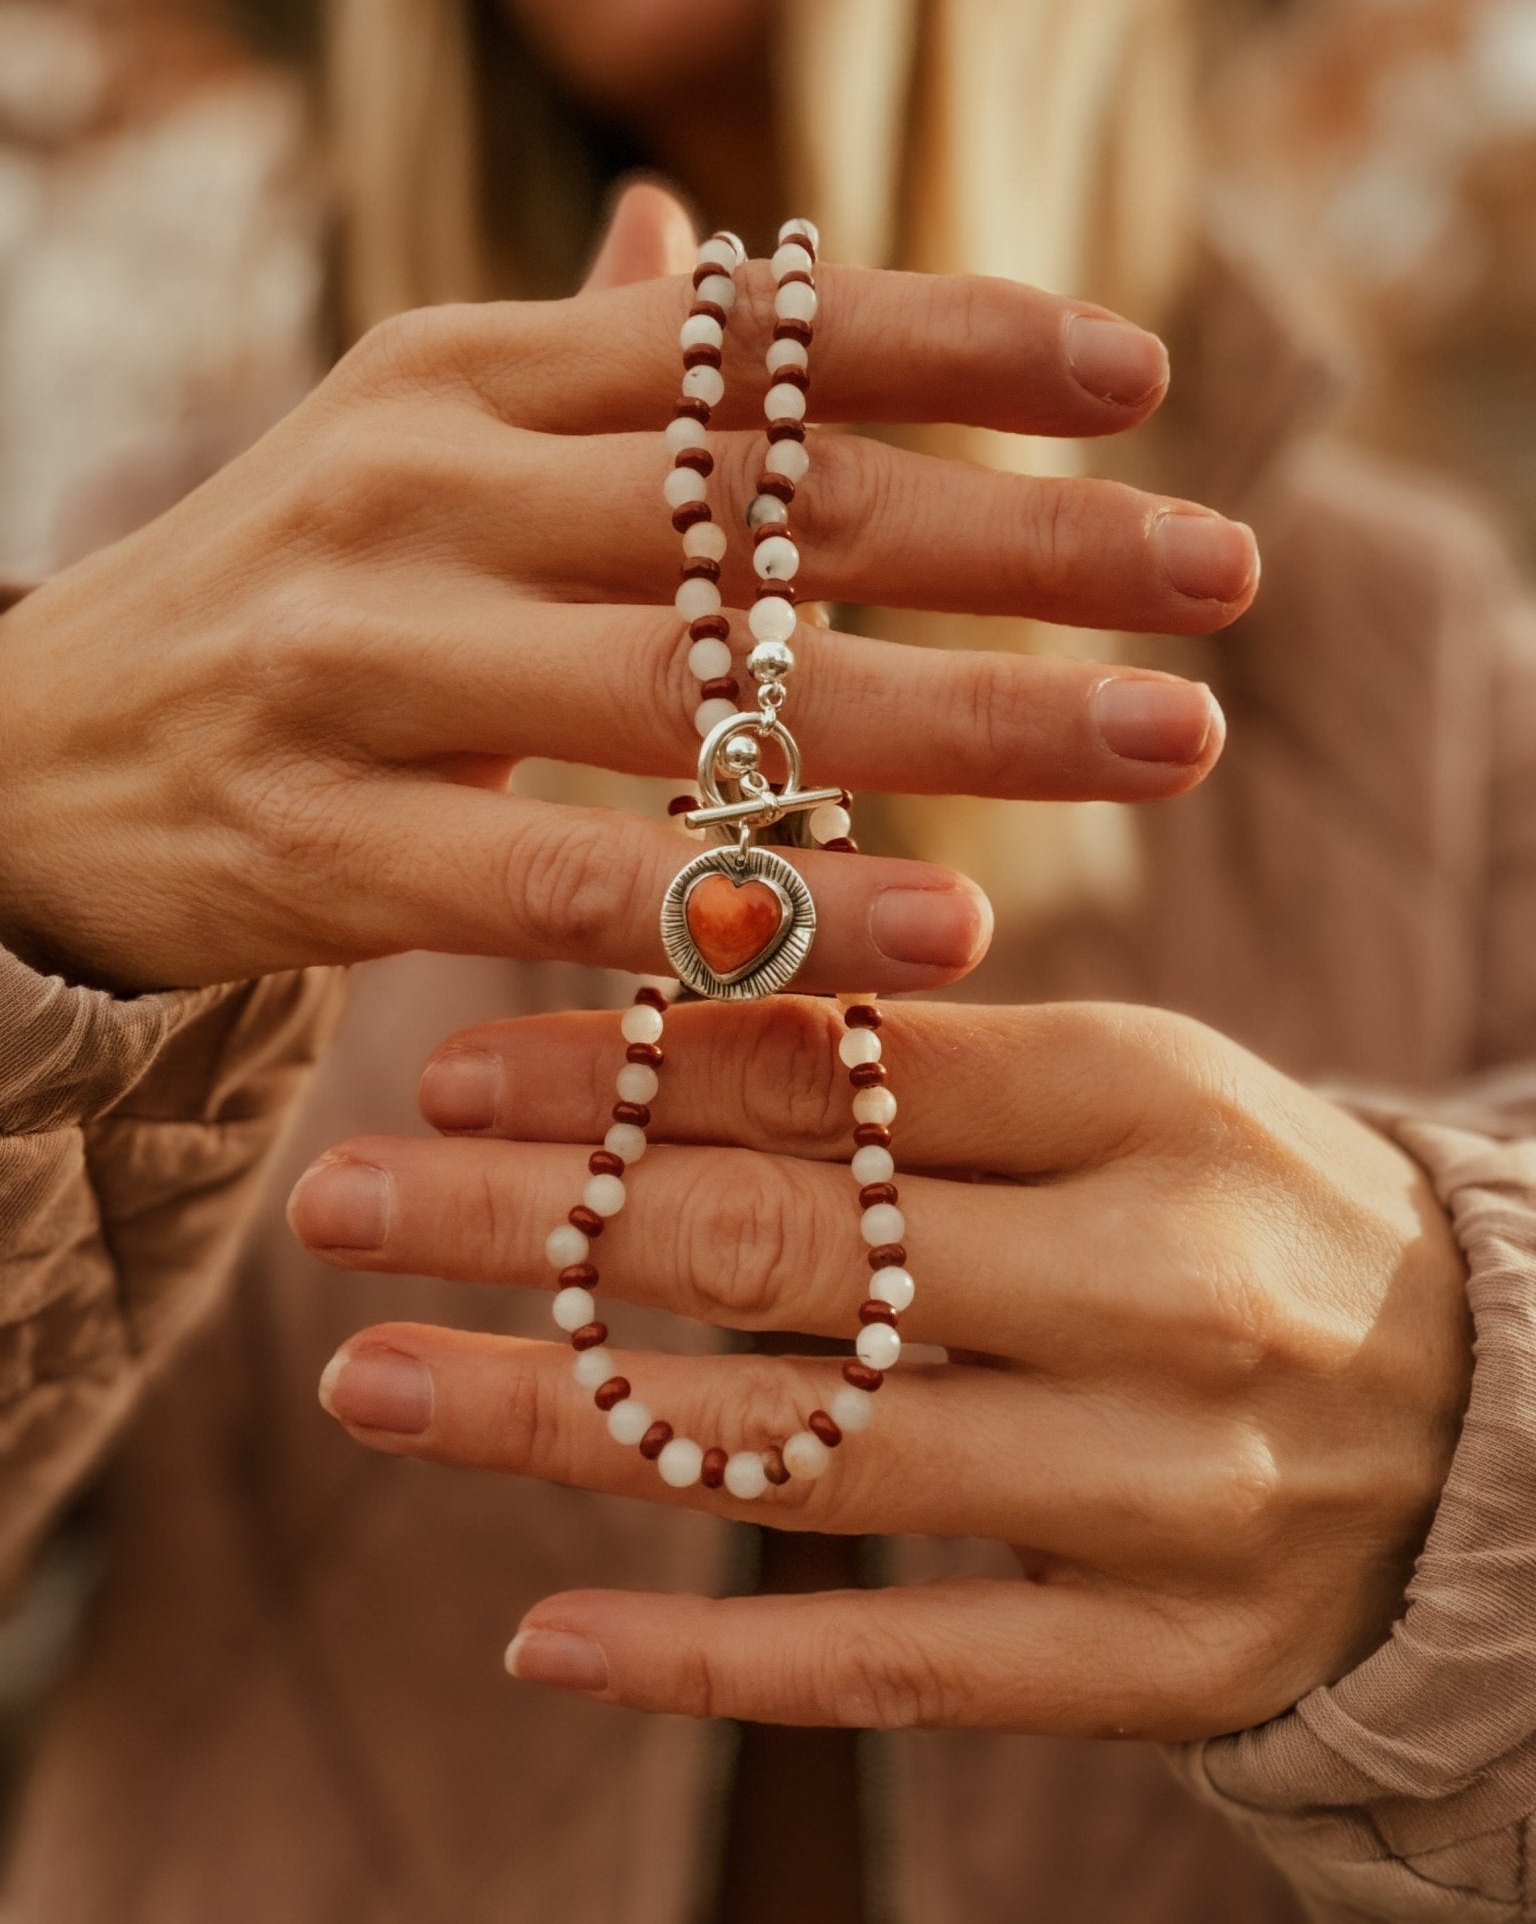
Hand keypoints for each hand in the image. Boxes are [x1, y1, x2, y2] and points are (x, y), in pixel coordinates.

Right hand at [0, 184, 1252, 990]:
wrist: (25, 761)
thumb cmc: (279, 605)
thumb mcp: (409, 443)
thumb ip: (569, 358)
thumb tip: (700, 233)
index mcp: (463, 377)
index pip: (745, 336)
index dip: (951, 340)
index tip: (1141, 371)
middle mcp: (424, 487)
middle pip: (772, 503)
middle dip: (1023, 536)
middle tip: (1221, 575)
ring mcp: (367, 660)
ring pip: (706, 687)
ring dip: (961, 718)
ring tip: (1159, 742)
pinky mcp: (328, 839)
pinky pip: (587, 875)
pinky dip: (771, 904)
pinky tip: (943, 928)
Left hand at [292, 997, 1469, 1739]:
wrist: (1481, 1420)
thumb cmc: (1240, 1209)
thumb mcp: (1122, 1090)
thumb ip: (915, 1065)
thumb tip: (647, 1018)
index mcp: (1152, 1103)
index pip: (838, 1072)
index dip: (625, 1066)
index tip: (447, 1062)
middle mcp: (1159, 1291)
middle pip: (789, 1250)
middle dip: (536, 1222)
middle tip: (347, 1199)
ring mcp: (1159, 1493)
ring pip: (808, 1452)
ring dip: (562, 1419)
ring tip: (375, 1380)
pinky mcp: (1158, 1662)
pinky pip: (903, 1666)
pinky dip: (714, 1655)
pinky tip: (541, 1631)